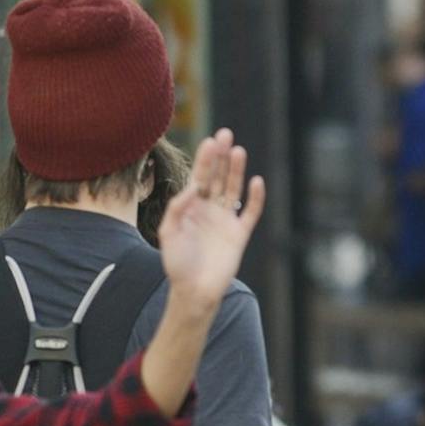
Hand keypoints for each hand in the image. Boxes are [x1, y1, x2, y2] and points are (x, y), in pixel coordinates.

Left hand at [159, 130, 266, 311]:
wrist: (194, 291)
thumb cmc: (177, 264)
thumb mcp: (168, 233)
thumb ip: (177, 208)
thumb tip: (193, 187)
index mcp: (191, 207)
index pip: (200, 177)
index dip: (205, 159)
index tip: (210, 141)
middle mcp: (209, 209)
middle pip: (218, 177)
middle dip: (221, 156)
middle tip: (226, 134)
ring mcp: (225, 221)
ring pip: (233, 189)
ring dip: (236, 170)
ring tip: (239, 151)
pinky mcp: (239, 234)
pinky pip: (250, 213)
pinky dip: (255, 198)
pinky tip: (256, 182)